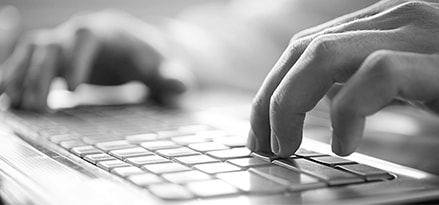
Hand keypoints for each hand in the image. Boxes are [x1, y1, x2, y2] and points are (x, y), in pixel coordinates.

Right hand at [0, 10, 189, 110]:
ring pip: (34, 49)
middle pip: (53, 41)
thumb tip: (181, 86)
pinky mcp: (56, 58)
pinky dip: (16, 75)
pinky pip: (28, 60)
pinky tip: (7, 97)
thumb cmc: (151, 60)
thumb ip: (173, 76)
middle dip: (42, 73)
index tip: (74, 91)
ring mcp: (66, 43)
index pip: (87, 34)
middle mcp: (82, 33)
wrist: (136, 52)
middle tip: (40, 106)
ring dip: (22, 75)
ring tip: (17, 105)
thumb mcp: (166, 68)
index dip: (77, 59)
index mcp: (110, 31)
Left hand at [247, 0, 438, 156]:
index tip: (261, 128)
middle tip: (262, 143)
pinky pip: (377, 74)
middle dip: (270, 100)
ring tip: (286, 144)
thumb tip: (331, 98)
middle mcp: (395, 18)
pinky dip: (350, 111)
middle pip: (302, 49)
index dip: (274, 88)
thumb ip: (367, 79)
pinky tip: (344, 143)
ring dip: (290, 104)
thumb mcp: (410, 77)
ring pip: (324, 54)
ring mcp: (416, 33)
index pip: (306, 46)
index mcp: (382, 23)